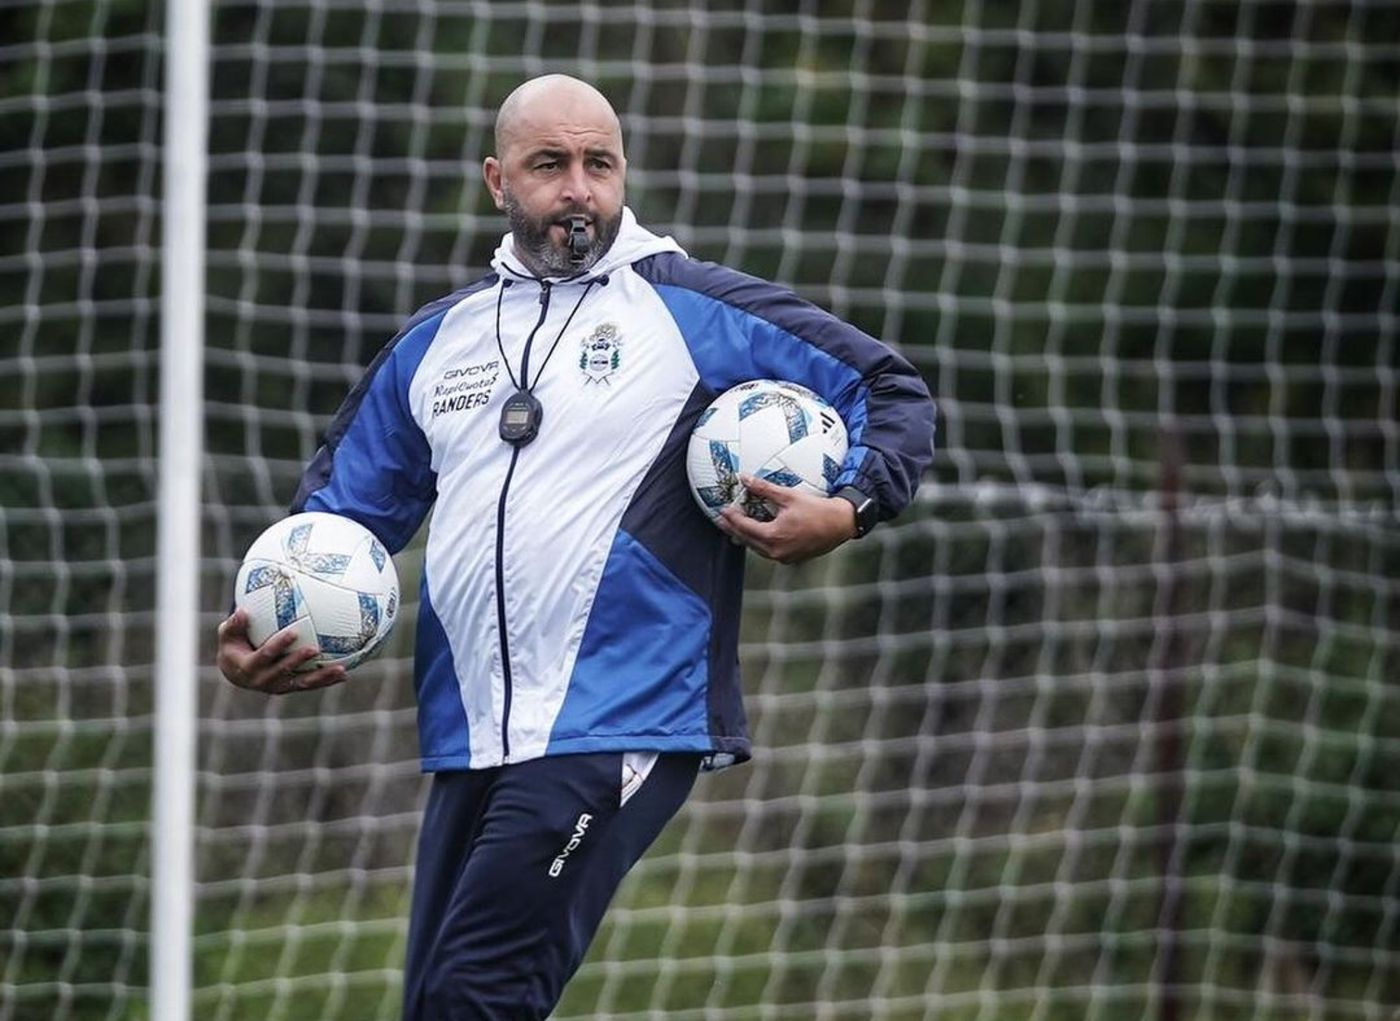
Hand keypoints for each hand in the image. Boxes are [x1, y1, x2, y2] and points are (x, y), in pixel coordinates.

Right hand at [216, 608, 346, 694]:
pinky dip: (326, 681)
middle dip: (299, 660)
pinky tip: (344, 676)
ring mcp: (278, 687)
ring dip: (321, 677)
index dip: (279, 645)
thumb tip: (242, 610)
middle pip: (284, 671)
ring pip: (302, 683)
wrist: (235, 673)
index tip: (293, 632)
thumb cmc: (233, 646)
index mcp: (248, 667)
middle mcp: (264, 680)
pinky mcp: (290, 689)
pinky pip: (309, 686)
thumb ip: (234, 624)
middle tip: (315, 649)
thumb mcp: (227, 634)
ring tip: (341, 670)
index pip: (265, 655)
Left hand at [716, 474, 858, 564]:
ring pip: (756, 548)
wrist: (840, 524)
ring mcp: (783, 557)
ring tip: (735, 529)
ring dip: (745, 538)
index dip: (732, 518)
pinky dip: (759, 543)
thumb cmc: (817, 510)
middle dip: (733, 530)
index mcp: (774, 536)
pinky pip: (768, 552)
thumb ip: (764, 489)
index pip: (745, 527)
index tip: (723, 510)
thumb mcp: (788, 496)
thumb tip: (745, 479)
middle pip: (747, 540)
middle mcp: (776, 551)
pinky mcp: (791, 558)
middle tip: (721, 521)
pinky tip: (757, 535)